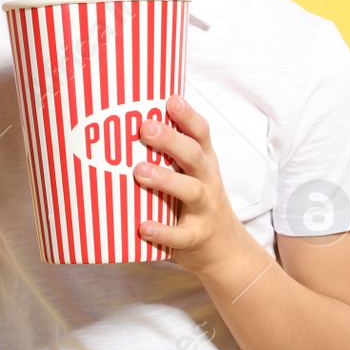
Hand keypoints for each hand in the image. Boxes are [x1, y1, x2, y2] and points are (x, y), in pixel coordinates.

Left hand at [132, 95, 252, 276]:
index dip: (187, 116)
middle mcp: (208, 181)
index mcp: (205, 163)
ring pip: (190, 190)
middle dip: (171, 140)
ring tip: (139, 170)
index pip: (201, 133)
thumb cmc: (198, 203)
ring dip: (165, 179)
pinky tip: (143, 226)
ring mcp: (205, 209)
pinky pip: (181, 235)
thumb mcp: (192, 175)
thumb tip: (123, 129)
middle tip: (145, 127)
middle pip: (195, 156)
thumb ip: (170, 156)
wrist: (226, 249)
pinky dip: (163, 231)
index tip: (170, 99)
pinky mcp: (197, 237)